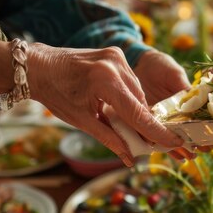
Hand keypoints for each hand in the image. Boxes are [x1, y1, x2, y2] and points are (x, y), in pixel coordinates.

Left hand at [25, 45, 183, 166]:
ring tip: (131, 126)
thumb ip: (110, 138)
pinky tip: (123, 106)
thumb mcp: (81, 120)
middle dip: (144, 123)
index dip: (156, 131)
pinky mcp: (115, 53)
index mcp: (104, 82)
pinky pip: (131, 80)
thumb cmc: (55, 94)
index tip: (174, 142)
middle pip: (140, 102)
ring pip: (137, 91)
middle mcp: (114, 65)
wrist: (38, 66)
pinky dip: (130, 95)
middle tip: (149, 142)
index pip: (137, 112)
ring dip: (137, 108)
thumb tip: (130, 158)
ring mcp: (116, 56)